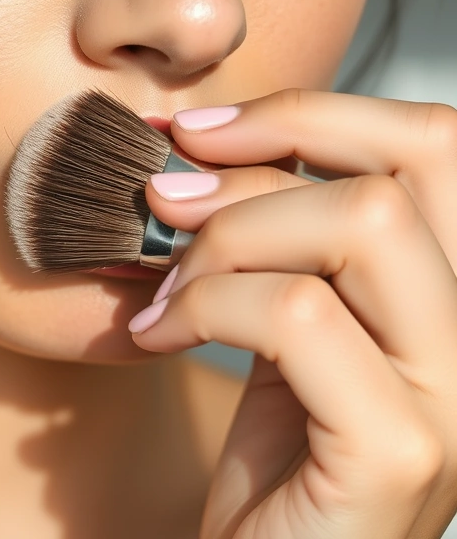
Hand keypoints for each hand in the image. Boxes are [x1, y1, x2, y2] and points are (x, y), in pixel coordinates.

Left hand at [130, 89, 456, 538]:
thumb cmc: (270, 470)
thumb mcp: (281, 337)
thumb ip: (276, 251)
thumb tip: (201, 152)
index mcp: (449, 299)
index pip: (436, 146)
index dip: (312, 112)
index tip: (199, 131)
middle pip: (410, 167)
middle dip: (263, 161)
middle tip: (166, 197)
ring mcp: (454, 399)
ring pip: (363, 225)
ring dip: (228, 240)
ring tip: (164, 292)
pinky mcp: (400, 451)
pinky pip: (300, 315)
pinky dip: (207, 308)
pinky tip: (156, 337)